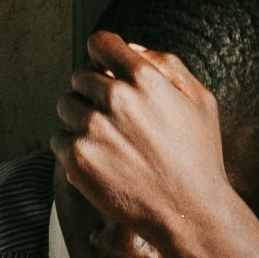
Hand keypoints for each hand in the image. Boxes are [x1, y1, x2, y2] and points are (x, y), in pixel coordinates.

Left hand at [52, 31, 258, 257]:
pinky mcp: (76, 159)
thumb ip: (166, 64)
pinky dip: (72, 146)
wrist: (189, 213)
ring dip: (79, 117)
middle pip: (79, 76)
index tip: (104, 67)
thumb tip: (131, 47)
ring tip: (107, 139)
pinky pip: (58, 138)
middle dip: (92, 91)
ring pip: (65, 106)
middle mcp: (114, 98)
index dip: (101, 54)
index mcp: (143, 78)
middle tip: (112, 116)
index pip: (100, 43)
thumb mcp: (199, 99)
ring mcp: (91, 129)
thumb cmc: (199, 156)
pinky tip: (100, 160)